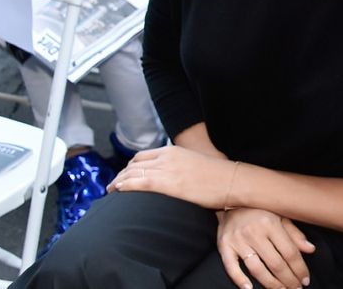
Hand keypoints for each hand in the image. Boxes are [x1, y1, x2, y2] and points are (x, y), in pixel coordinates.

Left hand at [108, 145, 235, 208]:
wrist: (232, 180)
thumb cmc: (218, 176)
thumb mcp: (196, 164)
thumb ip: (181, 167)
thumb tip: (176, 178)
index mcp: (173, 151)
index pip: (142, 156)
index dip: (129, 167)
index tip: (124, 176)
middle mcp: (167, 157)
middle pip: (134, 164)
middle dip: (120, 174)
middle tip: (113, 186)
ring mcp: (167, 169)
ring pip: (132, 173)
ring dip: (118, 181)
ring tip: (110, 191)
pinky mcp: (168, 184)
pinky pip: (139, 183)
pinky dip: (125, 186)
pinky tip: (118, 191)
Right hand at [217, 208, 314, 288]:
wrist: (230, 199)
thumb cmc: (259, 209)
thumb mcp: (280, 215)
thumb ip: (294, 234)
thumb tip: (310, 249)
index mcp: (271, 224)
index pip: (290, 252)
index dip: (299, 268)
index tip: (306, 280)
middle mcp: (254, 232)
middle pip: (275, 263)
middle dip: (288, 280)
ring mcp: (238, 240)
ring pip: (257, 268)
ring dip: (271, 284)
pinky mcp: (224, 246)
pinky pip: (231, 267)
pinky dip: (239, 280)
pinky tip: (249, 288)